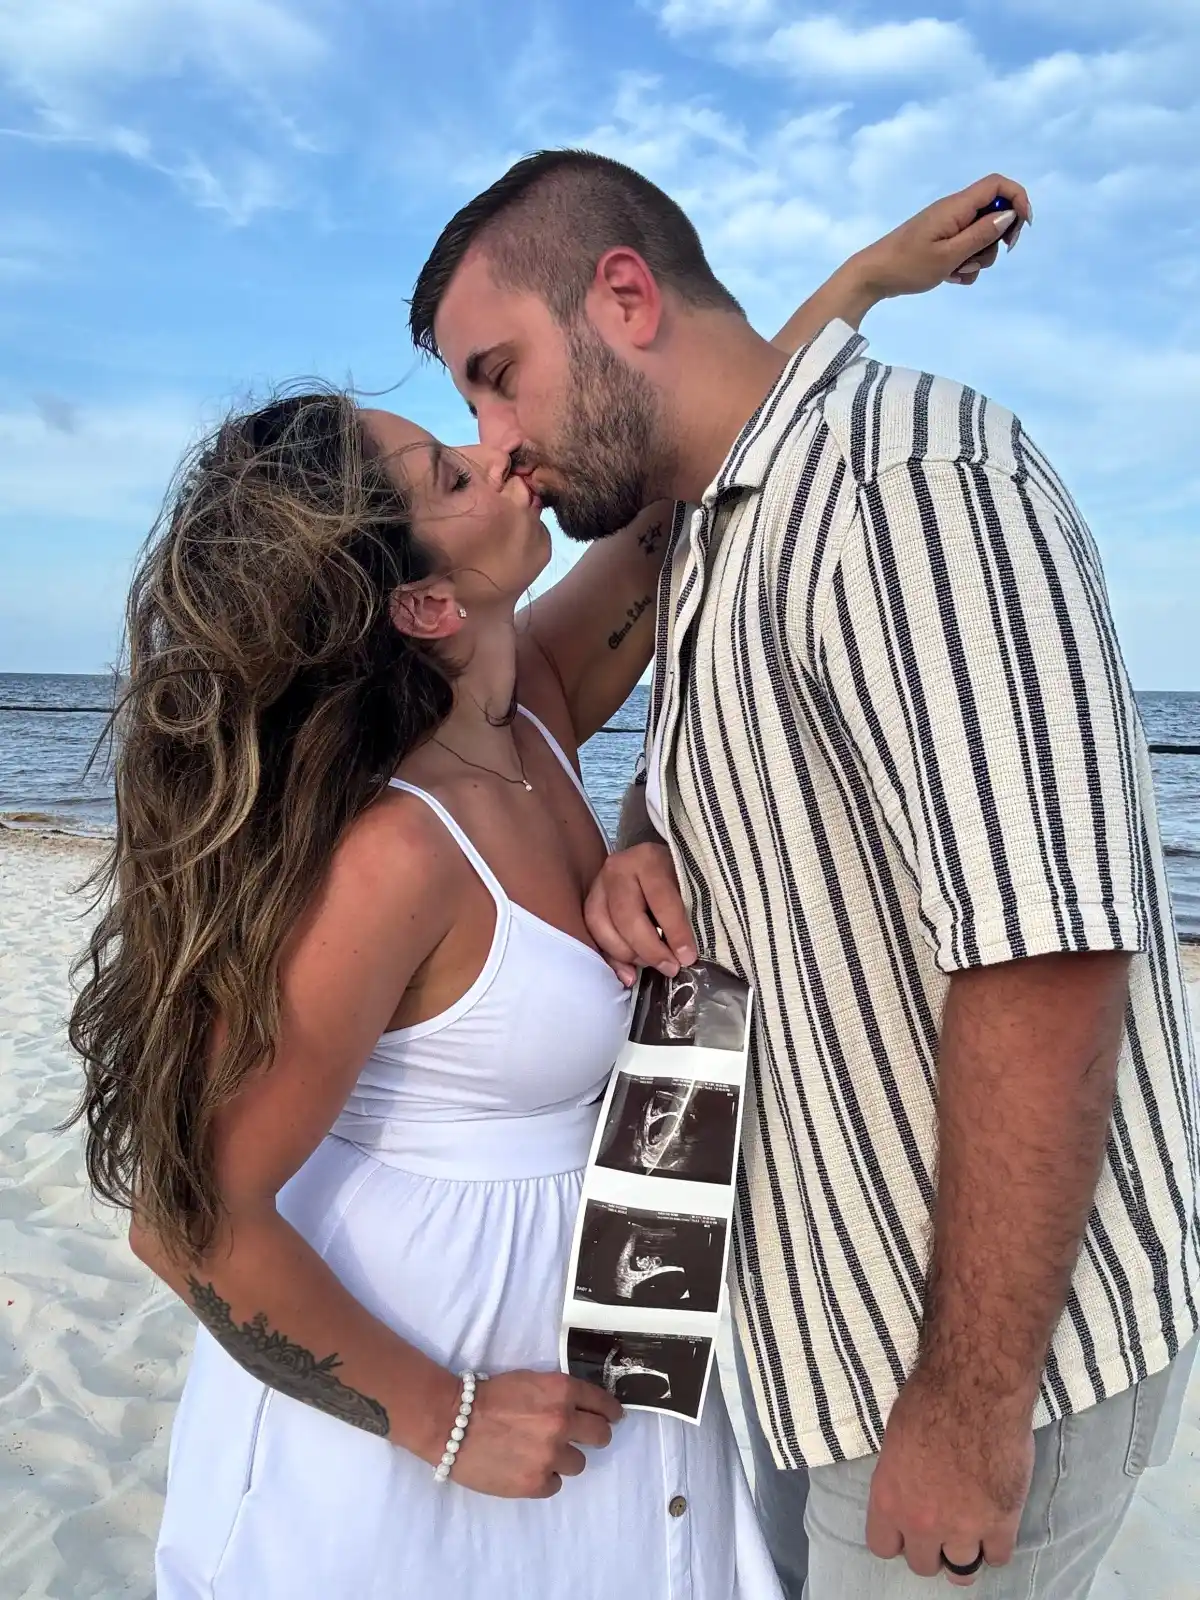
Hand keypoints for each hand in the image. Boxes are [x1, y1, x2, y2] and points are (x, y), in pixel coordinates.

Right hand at [449, 1370, 622, 1498]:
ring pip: (579, 1463)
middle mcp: (563, 1423)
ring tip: (541, 1452)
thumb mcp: (531, 1381)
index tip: (614, 1417)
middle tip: (583, 1437)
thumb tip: (582, 1408)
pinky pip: (555, 1484)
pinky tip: (527, 1466)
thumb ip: (559, 1394)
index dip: (610, 1411)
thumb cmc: (488, 1396)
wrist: (451, 1422)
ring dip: (565, 1458)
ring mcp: (550, 1455)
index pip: (603, 1404)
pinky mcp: (535, 1483)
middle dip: (595, 1435)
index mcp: (562, 1391)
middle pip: (600, 1435)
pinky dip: (545, 1477)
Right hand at [584, 843, 697, 986]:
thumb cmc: (675, 875)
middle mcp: (617, 869)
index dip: (675, 932)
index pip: (661, 899)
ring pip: (603, 928)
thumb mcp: (686, 884)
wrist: (650, 862)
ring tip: (650, 966)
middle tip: (669, 968)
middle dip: (649, 950)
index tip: (687, 957)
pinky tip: (628, 974)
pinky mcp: (589, 903)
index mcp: (647, 859)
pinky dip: (611, 959)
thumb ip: (686, 913)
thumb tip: (685, 957)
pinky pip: (593, 936)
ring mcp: (598, 886)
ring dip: (628, 955)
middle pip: (627, 917)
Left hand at [852, 173, 1032, 299]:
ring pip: (981, 237)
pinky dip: (965, 265)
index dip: (1018, 200)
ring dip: (978, 258)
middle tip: (978, 260)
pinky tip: (949, 277)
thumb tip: (1008, 215)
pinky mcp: (942, 242)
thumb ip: (980, 235)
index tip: (1023, 227)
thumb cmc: (907, 266)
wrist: (873, 277)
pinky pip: (966, 250)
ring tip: (955, 271)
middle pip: (994, 215)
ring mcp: (948, 227)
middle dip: (995, 241)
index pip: (998, 185)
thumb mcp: (949, 255)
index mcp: (956, 206)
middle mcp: (954, 212)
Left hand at [867, 1368, 1034, 1584]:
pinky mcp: (1001, 1524)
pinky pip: (998, 1558)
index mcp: (889, 1500)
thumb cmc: (929, 1400)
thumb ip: (900, 1477)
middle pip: (923, 1564)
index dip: (898, 1539)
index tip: (909, 1529)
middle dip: (932, 1548)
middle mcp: (921, 1523)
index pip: (883, 1547)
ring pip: (961, 1571)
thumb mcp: (895, 1440)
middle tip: (943, 1527)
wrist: (974, 1391)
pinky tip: (995, 1526)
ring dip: (965, 1554)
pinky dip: (996, 1546)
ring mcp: (962, 1528)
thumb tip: (909, 1489)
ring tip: (971, 1533)